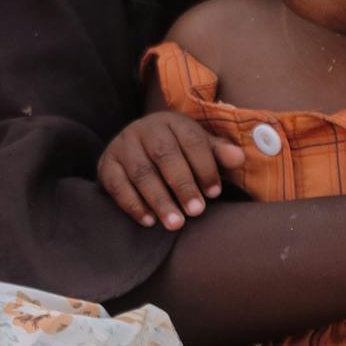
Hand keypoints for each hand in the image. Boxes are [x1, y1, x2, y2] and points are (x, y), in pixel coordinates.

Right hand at [99, 110, 230, 230]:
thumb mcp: (198, 147)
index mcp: (171, 122)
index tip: (215, 193)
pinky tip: (149, 221)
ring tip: (175, 223)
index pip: (191, 141)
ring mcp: (122, 146)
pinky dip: (133, 205)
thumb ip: (218, 153)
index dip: (204, 167)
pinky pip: (118, 186)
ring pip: (141, 172)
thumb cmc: (176, 151)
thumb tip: (239, 158)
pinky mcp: (106, 164)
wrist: (134, 147)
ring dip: (159, 200)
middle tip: (196, 212)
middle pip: (164, 156)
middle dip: (182, 185)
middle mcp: (144, 129)